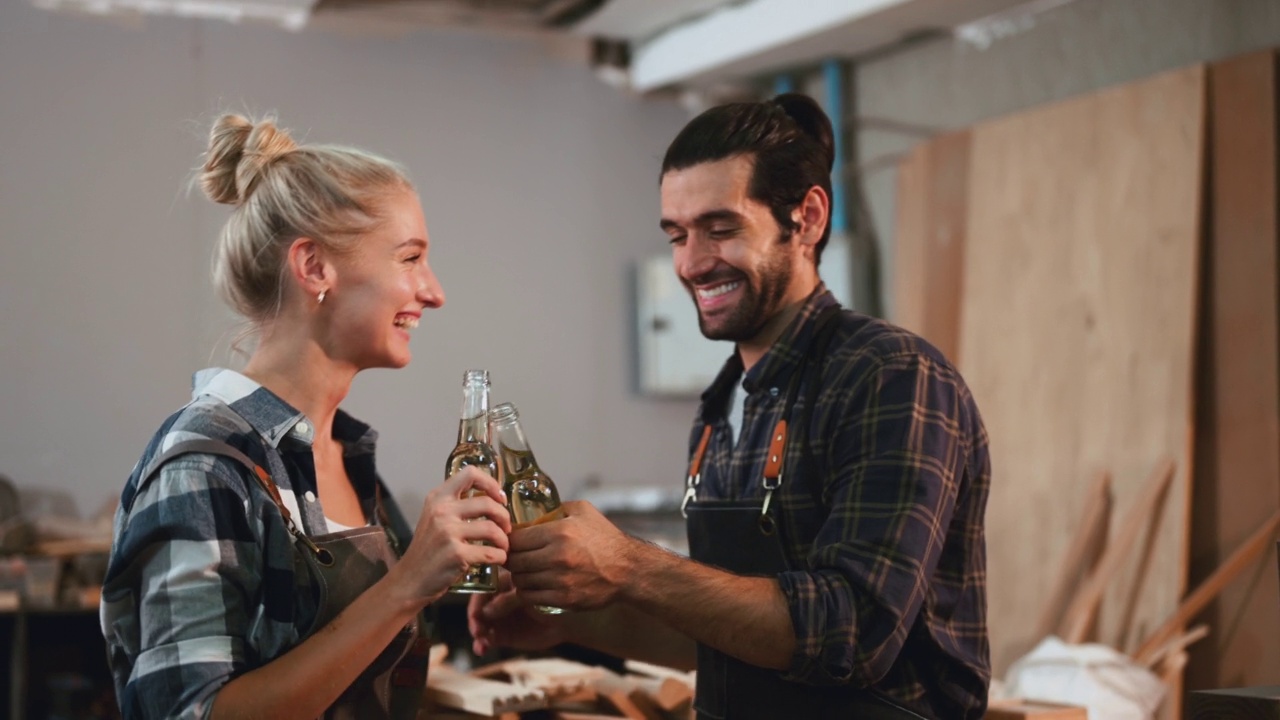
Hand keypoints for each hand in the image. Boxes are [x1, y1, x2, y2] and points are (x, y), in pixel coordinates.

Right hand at [390, 466, 511, 606]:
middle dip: (504, 516)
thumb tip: (492, 500)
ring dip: (504, 540)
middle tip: (506, 528)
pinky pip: (491, 553)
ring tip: (502, 546)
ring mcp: (448, 533)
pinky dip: (500, 557)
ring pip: (493, 529)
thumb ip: (455, 506)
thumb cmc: (426, 551)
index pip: (470, 473)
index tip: (499, 498)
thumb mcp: (433, 518)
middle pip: (488, 503)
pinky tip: (497, 559)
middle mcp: (442, 511)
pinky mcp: (456, 554)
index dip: (491, 483)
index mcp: (438, 498)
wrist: (409, 580)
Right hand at [468, 569, 565, 656]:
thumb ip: (508, 600)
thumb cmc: (550, 601)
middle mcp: (497, 600)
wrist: (565, 622)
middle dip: (475, 621)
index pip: (483, 590)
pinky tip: (482, 649)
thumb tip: (485, 611)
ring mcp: (499, 618)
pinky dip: (482, 644)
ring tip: (481, 644)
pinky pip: (487, 639)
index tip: (475, 614)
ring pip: (480, 625)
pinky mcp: (501, 634)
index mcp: (504, 583)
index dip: (477, 602)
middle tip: (478, 631)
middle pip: (478, 608)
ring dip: (477, 635)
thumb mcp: (529, 596)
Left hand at [505, 500, 633, 610]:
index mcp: (559, 532)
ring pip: (520, 580)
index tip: (510, 541)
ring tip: (526, 571)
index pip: (515, 539)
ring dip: (519, 576)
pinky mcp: (564, 599)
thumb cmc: (606, 538)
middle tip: (515, 557)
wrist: (628, 569)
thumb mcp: (583, 511)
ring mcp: (560, 581)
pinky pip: (530, 597)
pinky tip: (534, 585)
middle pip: (514, 561)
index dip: (509, 540)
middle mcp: (557, 557)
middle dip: (511, 559)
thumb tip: (532, 510)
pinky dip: (527, 592)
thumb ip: (556, 508)